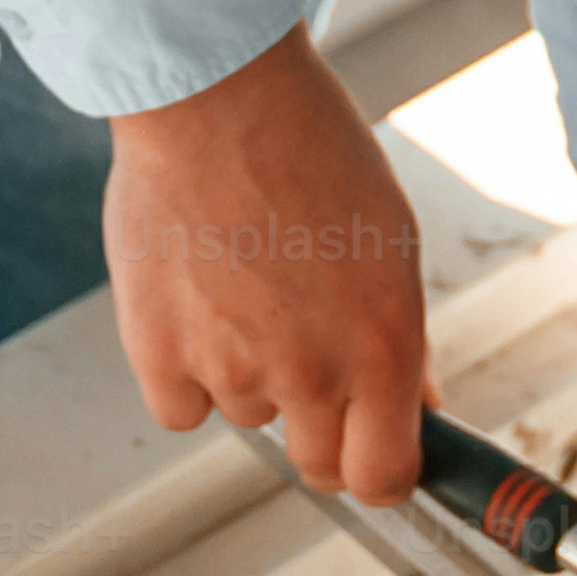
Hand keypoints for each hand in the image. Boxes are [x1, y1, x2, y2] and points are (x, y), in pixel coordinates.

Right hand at [107, 25, 427, 502]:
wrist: (217, 99)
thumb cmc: (311, 150)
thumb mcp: (391, 243)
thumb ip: (401, 339)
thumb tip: (419, 403)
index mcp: (382, 346)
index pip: (386, 476)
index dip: (382, 472)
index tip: (376, 455)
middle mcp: (310, 372)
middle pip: (318, 467)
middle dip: (324, 434)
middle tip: (312, 370)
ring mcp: (229, 369)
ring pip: (249, 417)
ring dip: (252, 378)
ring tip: (249, 289)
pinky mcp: (157, 356)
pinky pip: (182, 407)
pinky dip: (187, 373)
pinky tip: (198, 305)